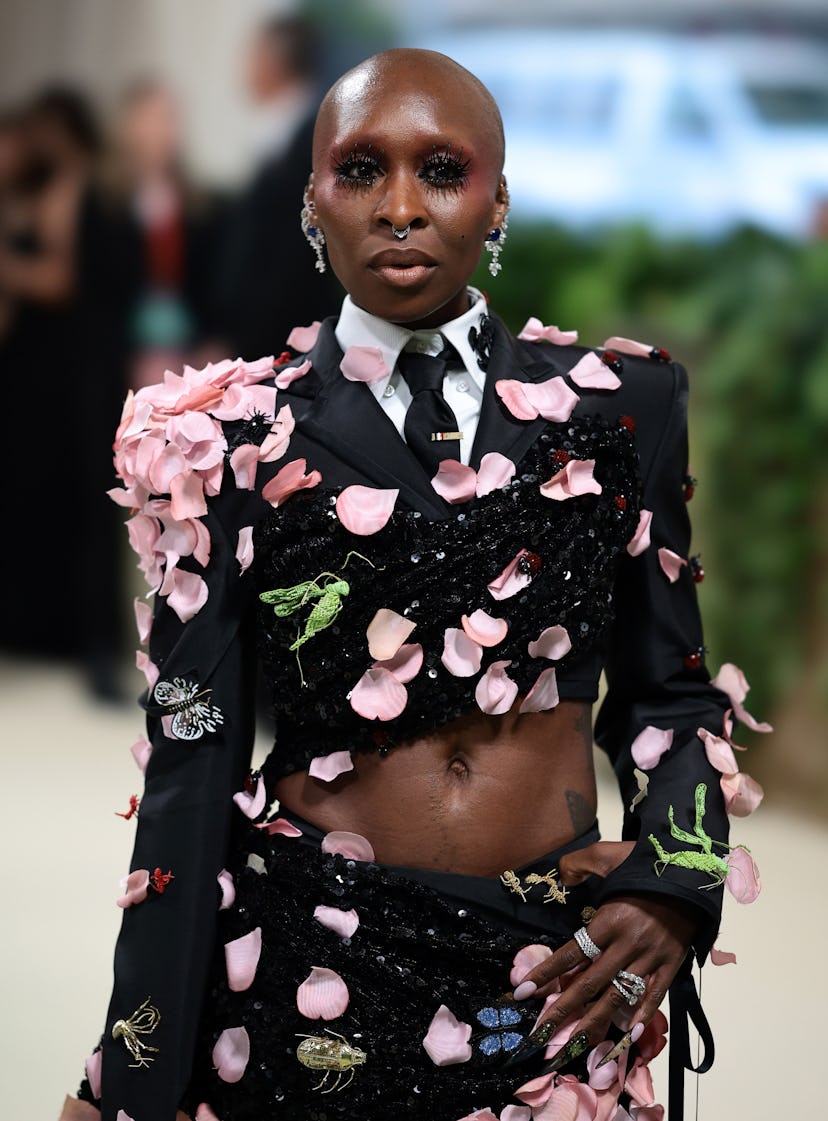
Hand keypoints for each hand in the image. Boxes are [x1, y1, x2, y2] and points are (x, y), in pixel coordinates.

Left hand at [511, 841, 699, 1067]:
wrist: (690, 873)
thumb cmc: (645, 865)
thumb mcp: (606, 855)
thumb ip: (578, 864)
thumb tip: (560, 876)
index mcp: (607, 920)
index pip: (570, 954)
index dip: (544, 975)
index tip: (520, 992)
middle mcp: (626, 944)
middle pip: (589, 984)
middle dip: (561, 1011)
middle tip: (539, 1033)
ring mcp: (649, 957)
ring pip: (617, 996)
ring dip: (594, 1023)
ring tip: (574, 1045)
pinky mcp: (670, 965)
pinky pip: (654, 994)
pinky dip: (642, 1015)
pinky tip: (628, 1034)